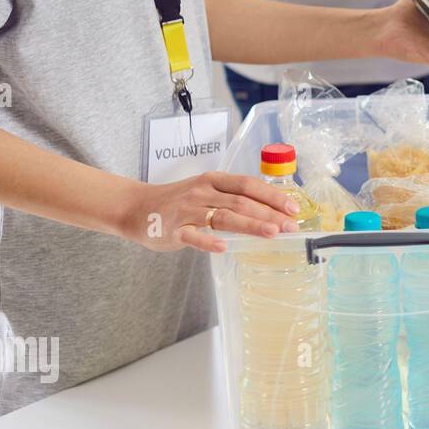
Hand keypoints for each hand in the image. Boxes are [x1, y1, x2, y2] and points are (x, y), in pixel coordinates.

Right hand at [125, 172, 302, 252]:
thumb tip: (270, 209)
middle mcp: (202, 192)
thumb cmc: (178, 201)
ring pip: (223, 217)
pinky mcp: (172, 230)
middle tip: (290, 227)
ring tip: (272, 233)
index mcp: (213, 180)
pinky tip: (224, 247)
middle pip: (241, 202)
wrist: (135, 207)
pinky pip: (192, 236)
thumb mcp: (205, 190)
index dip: (272, 196)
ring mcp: (186, 211)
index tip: (293, 208)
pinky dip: (208, 242)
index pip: (248, 184)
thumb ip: (232, 197)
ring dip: (250, 225)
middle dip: (269, 214)